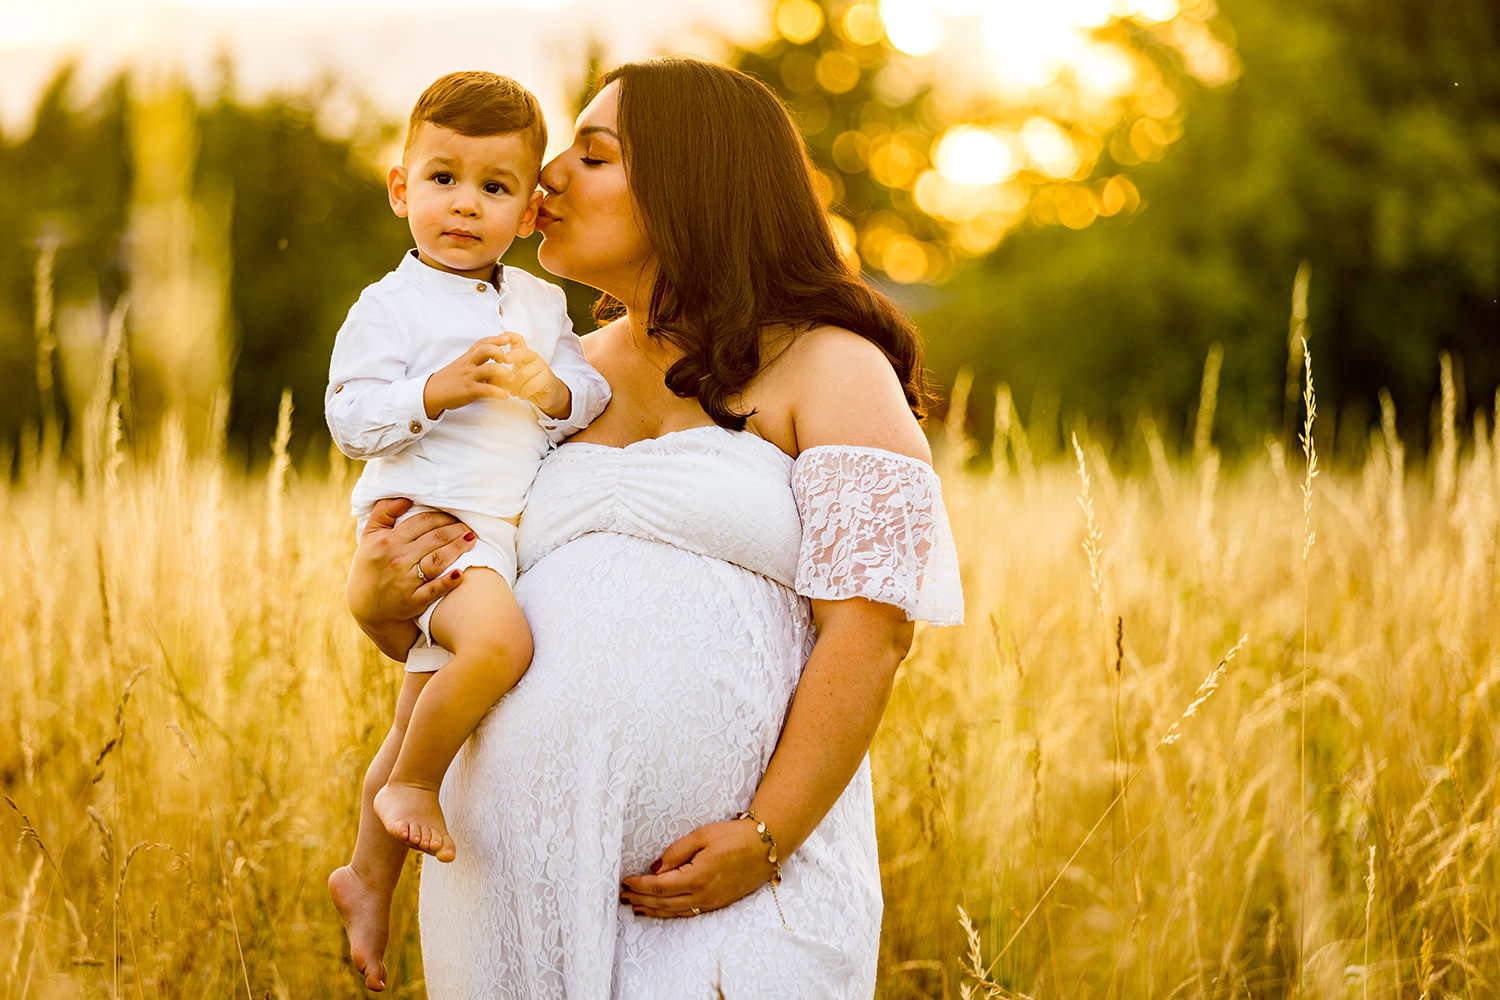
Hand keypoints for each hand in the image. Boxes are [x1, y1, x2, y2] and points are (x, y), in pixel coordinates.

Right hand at [345, 498, 474, 656]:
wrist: (365, 605)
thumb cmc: (371, 565)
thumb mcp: (369, 536)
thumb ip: (383, 512)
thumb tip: (404, 497)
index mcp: (388, 541)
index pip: (422, 521)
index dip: (442, 516)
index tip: (455, 516)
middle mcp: (397, 559)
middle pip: (434, 538)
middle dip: (456, 530)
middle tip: (469, 527)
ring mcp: (405, 581)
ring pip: (438, 560)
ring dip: (458, 548)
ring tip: (472, 540)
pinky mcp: (413, 601)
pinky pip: (435, 589)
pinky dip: (449, 581)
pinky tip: (461, 573)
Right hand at [422, 333, 570, 418]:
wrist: (433, 392)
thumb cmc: (452, 378)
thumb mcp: (463, 364)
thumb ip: (477, 359)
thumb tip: (495, 354)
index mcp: (468, 356)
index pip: (482, 342)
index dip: (496, 338)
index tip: (508, 338)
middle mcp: (469, 363)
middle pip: (485, 350)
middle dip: (499, 352)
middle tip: (507, 361)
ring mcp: (469, 376)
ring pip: (489, 369)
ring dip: (504, 373)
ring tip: (512, 378)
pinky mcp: (470, 390)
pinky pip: (487, 390)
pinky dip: (500, 393)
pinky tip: (506, 395)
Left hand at [491, 331, 571, 417]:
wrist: (548, 395)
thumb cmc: (526, 383)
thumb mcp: (511, 377)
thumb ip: (499, 373)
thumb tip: (482, 372)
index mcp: (523, 355)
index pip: (519, 340)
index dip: (511, 336)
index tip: (501, 336)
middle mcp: (533, 358)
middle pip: (525, 352)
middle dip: (514, 355)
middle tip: (504, 361)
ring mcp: (541, 368)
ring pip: (526, 372)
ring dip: (516, 384)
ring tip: (512, 392)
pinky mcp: (547, 379)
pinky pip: (533, 384)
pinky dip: (524, 391)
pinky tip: (521, 396)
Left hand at [617, 819, 775, 917]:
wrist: (766, 847)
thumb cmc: (734, 836)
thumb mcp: (702, 836)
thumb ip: (676, 853)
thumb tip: (656, 869)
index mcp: (697, 877)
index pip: (659, 886)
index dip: (639, 886)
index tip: (625, 881)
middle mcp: (703, 895)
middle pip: (663, 903)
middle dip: (640, 899)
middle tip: (621, 895)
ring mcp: (711, 903)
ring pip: (674, 912)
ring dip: (651, 910)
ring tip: (634, 906)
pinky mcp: (717, 904)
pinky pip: (687, 912)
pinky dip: (669, 913)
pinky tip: (660, 910)